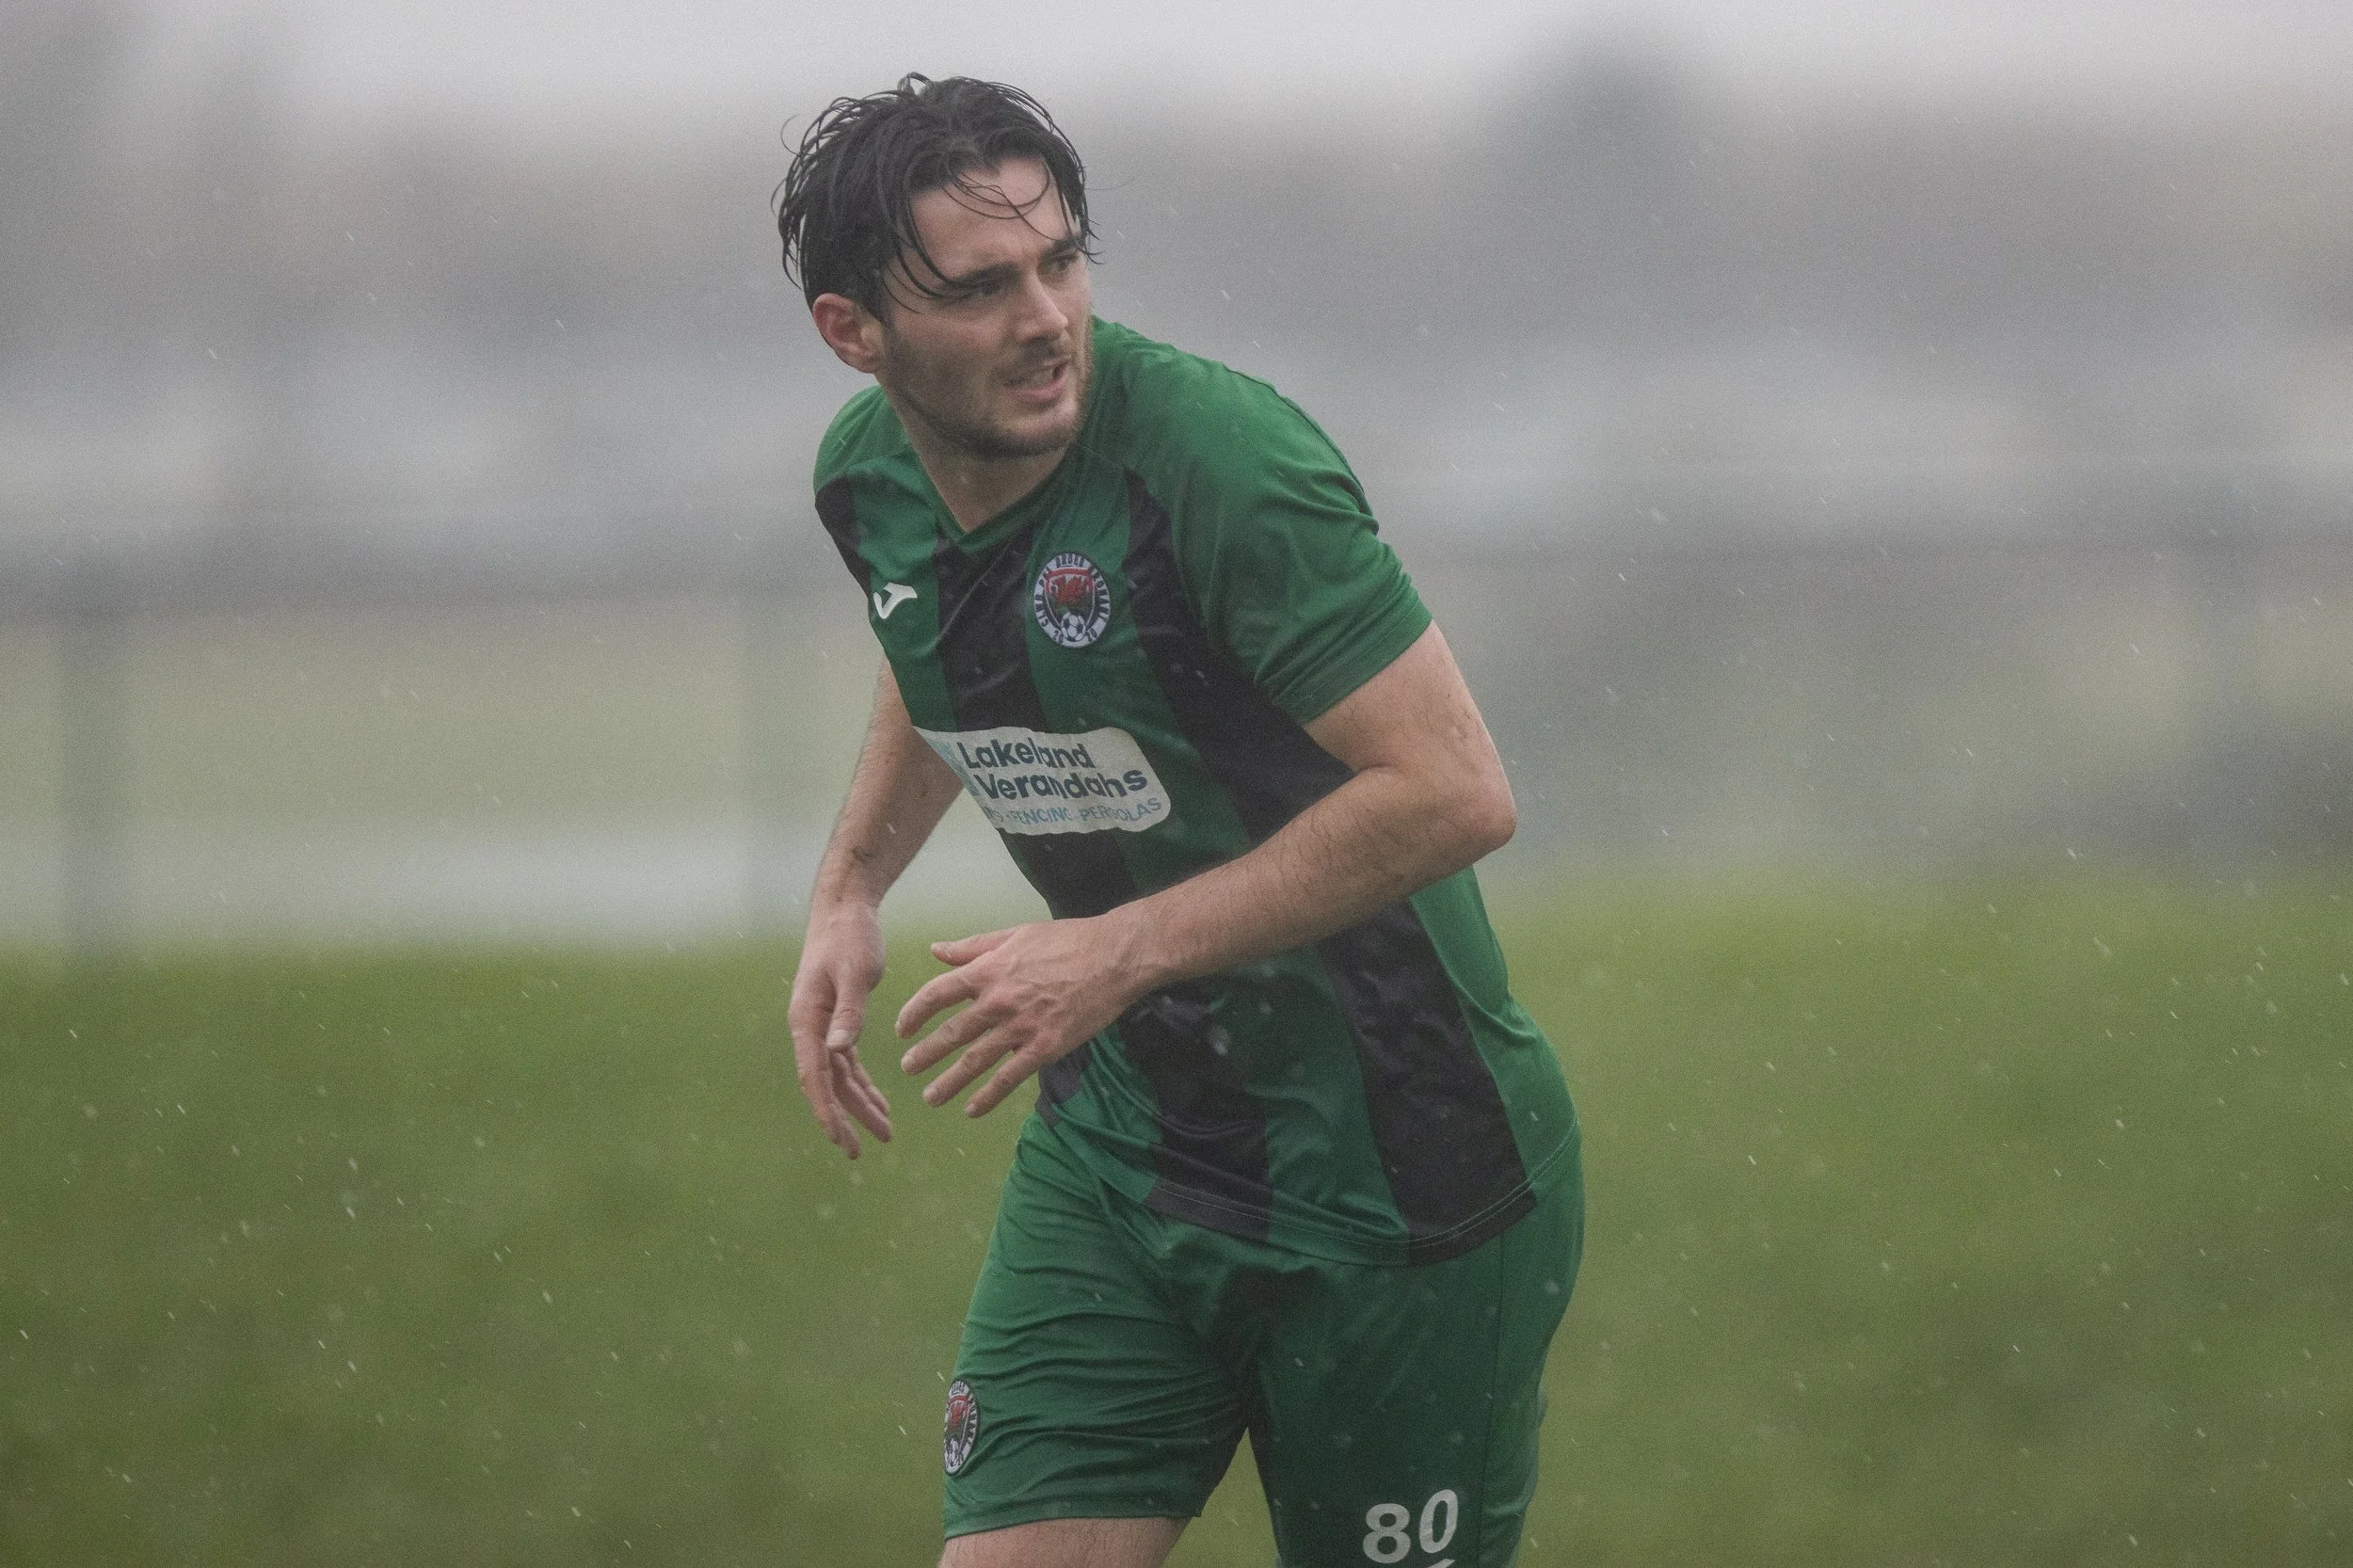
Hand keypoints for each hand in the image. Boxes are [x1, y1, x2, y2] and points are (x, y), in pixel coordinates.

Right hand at [788, 900, 892, 1157]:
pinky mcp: (838, 1021)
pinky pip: (847, 1063)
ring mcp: (822, 1027)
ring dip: (859, 1105)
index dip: (825, 1110)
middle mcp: (809, 1028)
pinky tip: (880, 1103)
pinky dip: (863, 1084)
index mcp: (806, 1019)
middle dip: (844, 1118)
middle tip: (860, 1151)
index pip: (814, 1075)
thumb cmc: (849, 937)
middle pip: (825, 1084)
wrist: (845, 911)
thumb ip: (849, 1011)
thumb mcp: (855, 972)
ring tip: (884, 1133)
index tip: (839, 1139)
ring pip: (838, 1077)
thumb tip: (838, 1050)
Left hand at [895, 917, 1146, 1118]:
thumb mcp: (1015, 934)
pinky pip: (1010, 1077)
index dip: (915, 1012)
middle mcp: (999, 1001)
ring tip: (931, 1097)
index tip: (903, 1028)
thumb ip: (973, 946)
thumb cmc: (1066, 940)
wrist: (1113, 957)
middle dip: (926, 1054)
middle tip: (908, 1068)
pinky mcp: (1045, 1046)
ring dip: (950, 1082)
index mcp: (988, 970)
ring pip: (976, 1060)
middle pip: (952, 1032)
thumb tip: (936, 950)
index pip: (938, 994)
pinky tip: (972, 1109)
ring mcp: (1022, 1027)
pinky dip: (988, 1096)